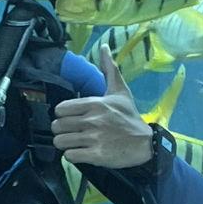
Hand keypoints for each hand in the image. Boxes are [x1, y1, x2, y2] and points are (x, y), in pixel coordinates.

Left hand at [52, 50, 153, 169]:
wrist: (145, 143)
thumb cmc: (129, 116)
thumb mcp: (120, 91)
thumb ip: (109, 69)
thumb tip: (104, 47)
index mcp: (95, 103)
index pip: (60, 109)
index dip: (62, 115)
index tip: (69, 118)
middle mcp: (92, 120)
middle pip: (57, 126)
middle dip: (61, 130)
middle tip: (70, 132)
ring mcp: (93, 138)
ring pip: (60, 142)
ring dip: (64, 144)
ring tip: (73, 143)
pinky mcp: (96, 155)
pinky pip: (69, 156)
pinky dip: (72, 156)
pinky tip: (79, 152)